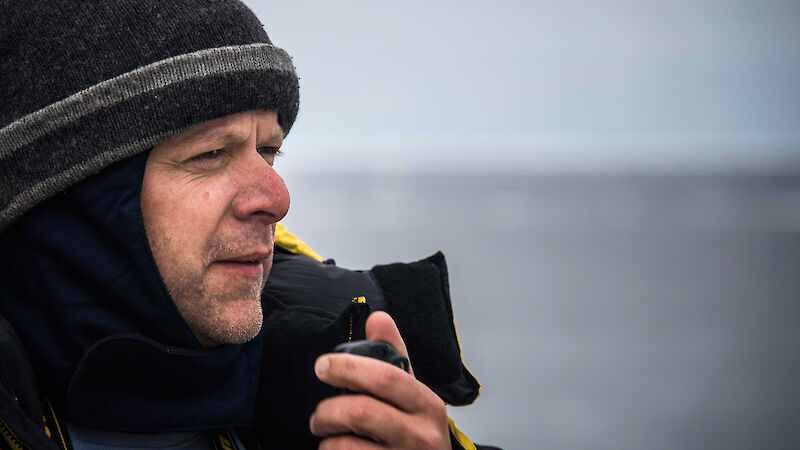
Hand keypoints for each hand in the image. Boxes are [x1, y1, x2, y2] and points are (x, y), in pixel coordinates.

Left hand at [310, 311, 451, 448]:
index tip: (323, 366)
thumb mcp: (413, 393)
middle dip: (328, 411)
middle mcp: (421, 434)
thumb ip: (393, 355)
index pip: (386, 378)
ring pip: (347, 445)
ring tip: (326, 435)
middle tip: (319, 415)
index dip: (349, 368)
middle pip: (362, 412)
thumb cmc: (417, 431)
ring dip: (326, 438)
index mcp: (427, 404)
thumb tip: (377, 318)